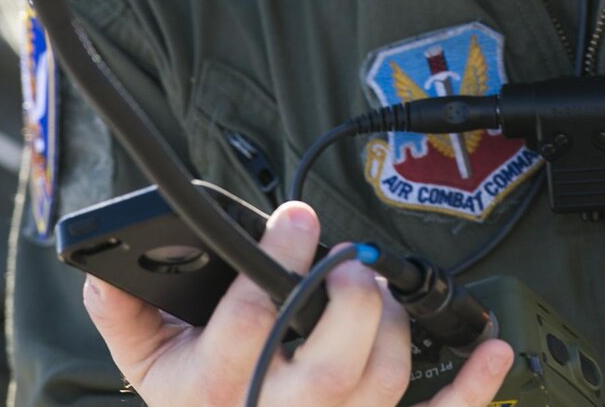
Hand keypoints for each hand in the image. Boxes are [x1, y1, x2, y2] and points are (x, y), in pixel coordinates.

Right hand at [82, 200, 514, 406]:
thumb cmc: (190, 399)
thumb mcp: (142, 360)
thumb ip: (123, 307)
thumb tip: (110, 264)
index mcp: (214, 389)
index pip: (252, 320)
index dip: (279, 259)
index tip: (297, 216)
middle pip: (333, 366)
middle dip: (351, 299)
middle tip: (348, 260)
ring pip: (380, 384)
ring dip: (392, 325)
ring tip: (374, 288)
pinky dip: (472, 389)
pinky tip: (494, 350)